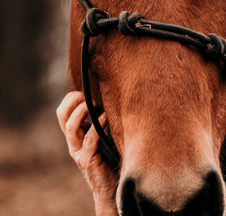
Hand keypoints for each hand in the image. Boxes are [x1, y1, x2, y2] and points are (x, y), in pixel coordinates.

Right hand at [57, 91, 118, 215]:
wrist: (110, 188)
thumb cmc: (110, 158)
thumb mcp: (102, 136)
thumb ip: (100, 122)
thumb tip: (110, 98)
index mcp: (75, 135)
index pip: (63, 112)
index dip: (70, 98)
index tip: (85, 91)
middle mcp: (73, 142)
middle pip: (62, 116)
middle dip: (73, 101)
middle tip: (88, 96)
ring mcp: (79, 151)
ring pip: (71, 127)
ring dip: (82, 112)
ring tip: (94, 104)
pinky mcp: (88, 160)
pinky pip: (89, 139)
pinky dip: (97, 125)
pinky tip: (106, 118)